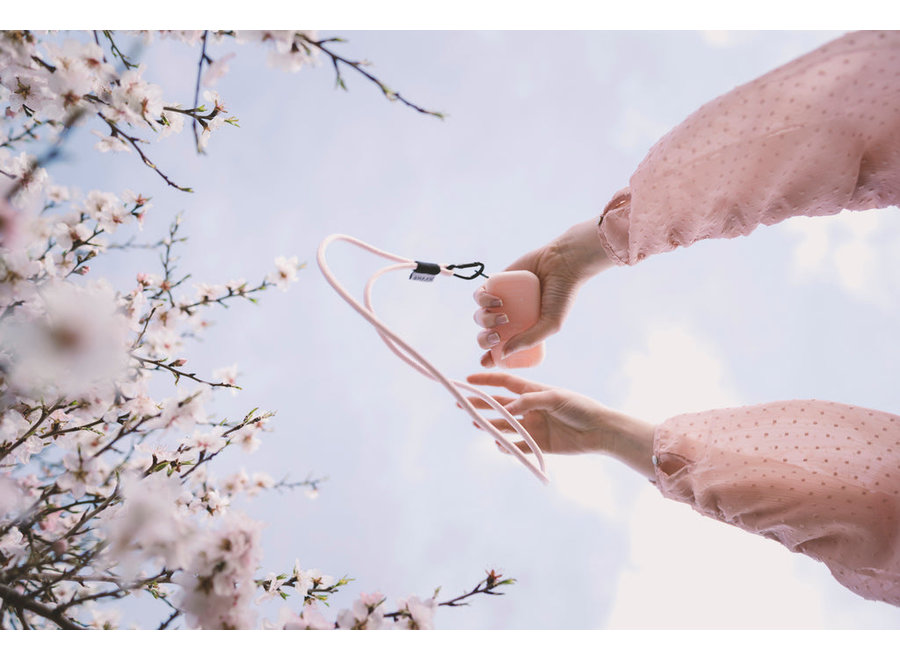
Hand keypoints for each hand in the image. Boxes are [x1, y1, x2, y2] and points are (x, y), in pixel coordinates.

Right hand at [466, 372, 656, 478]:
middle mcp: (530, 408)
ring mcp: (532, 426)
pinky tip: (499, 444)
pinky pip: (517, 446)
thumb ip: (530, 401)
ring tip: (475, 424)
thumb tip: (507, 409)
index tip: (467, 380)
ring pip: (505, 426)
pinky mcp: (538, 444)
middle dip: (480, 404)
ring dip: (490, 425)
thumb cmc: (581, 407)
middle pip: (499, 405)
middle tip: (460, 405)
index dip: (486, 380)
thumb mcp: (556, 398)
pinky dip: (506, 447)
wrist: (600, 431)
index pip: (505, 383)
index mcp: (534, 392)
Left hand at [473, 219, 613, 366]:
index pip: (498, 350)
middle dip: (484, 340)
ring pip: (480, 317)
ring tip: (503, 315)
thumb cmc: (562, 296)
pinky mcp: (495, 283)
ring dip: (484, 320)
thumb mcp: (551, 323)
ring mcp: (500, 302)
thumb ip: (529, 340)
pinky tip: (495, 300)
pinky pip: (479, 295)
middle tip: (496, 336)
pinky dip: (482, 300)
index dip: (488, 358)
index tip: (487, 361)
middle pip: (485, 335)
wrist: (562, 263)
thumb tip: (503, 354)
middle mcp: (508, 319)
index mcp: (520, 333)